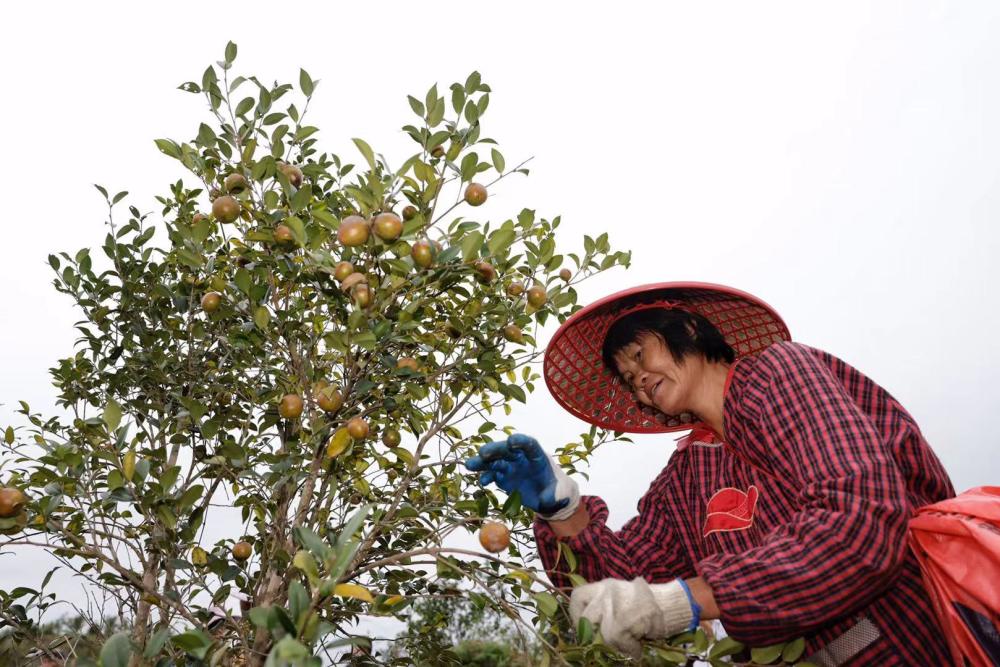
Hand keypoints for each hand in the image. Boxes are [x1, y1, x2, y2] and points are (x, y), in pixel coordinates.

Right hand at [463, 433, 579, 519]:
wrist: (547, 497)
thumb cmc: (556, 491)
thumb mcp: (559, 494)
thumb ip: (552, 495)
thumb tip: (545, 499)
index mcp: (537, 455)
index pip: (529, 444)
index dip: (520, 441)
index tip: (512, 442)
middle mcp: (521, 457)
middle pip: (506, 450)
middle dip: (495, 450)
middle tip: (483, 453)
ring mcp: (510, 466)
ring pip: (495, 461)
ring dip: (482, 462)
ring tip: (470, 465)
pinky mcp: (503, 477)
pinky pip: (492, 475)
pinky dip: (486, 477)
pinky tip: (482, 481)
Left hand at [569, 577, 698, 658]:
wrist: (669, 604)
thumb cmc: (641, 604)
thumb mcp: (618, 596)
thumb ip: (602, 605)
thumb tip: (587, 629)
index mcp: (602, 586)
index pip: (577, 597)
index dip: (576, 615)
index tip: (582, 627)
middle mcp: (607, 593)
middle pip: (588, 619)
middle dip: (595, 634)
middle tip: (607, 641)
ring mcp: (617, 605)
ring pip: (605, 633)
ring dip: (615, 643)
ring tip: (627, 643)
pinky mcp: (628, 619)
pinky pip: (621, 641)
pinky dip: (630, 648)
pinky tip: (637, 647)